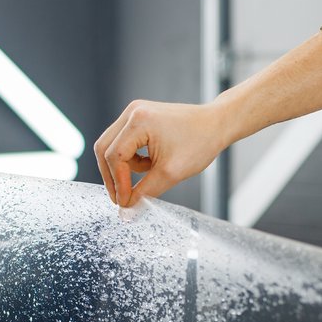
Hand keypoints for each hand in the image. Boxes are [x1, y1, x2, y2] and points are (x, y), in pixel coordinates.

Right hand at [94, 99, 233, 207]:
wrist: (216, 124)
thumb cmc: (200, 143)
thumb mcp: (170, 173)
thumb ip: (145, 192)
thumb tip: (126, 209)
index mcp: (139, 121)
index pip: (114, 156)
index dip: (118, 183)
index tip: (125, 202)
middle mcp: (132, 112)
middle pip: (104, 149)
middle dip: (112, 177)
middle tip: (121, 198)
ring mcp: (134, 113)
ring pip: (111, 146)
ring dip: (122, 168)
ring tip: (148, 175)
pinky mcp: (139, 118)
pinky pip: (122, 142)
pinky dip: (130, 159)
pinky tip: (149, 165)